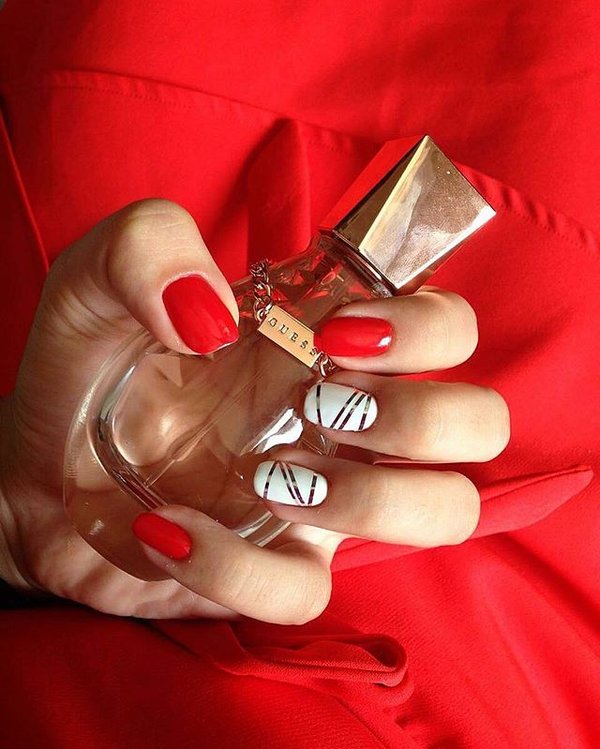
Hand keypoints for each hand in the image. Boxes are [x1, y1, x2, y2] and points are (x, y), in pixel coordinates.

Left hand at [0, 200, 508, 623]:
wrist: (37, 472)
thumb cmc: (85, 367)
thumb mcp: (95, 276)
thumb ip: (148, 247)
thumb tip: (217, 318)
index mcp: (325, 340)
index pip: (450, 326)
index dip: (428, 327)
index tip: (336, 335)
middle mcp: (345, 417)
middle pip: (478, 422)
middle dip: (419, 416)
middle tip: (321, 403)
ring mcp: (323, 498)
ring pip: (445, 512)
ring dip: (371, 498)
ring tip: (267, 478)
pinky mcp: (275, 567)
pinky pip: (307, 591)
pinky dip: (236, 568)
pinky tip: (166, 528)